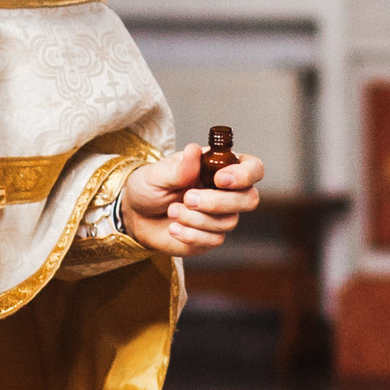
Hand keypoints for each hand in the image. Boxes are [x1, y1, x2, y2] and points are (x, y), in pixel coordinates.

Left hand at [119, 144, 264, 256]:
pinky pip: (214, 240)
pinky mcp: (211, 237)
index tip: (219, 179)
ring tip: (172, 211)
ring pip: (229, 222)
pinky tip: (173, 228)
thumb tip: (194, 150)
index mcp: (219, 167)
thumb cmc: (149, 187)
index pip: (253, 168)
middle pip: (249, 199)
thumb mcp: (157, 174)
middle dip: (218, 201)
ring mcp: (221, 216)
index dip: (245, 174)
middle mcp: (226, 192)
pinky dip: (191, 235)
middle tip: (187, 198)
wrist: (135, 216)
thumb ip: (178, 167)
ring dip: (197, 218)